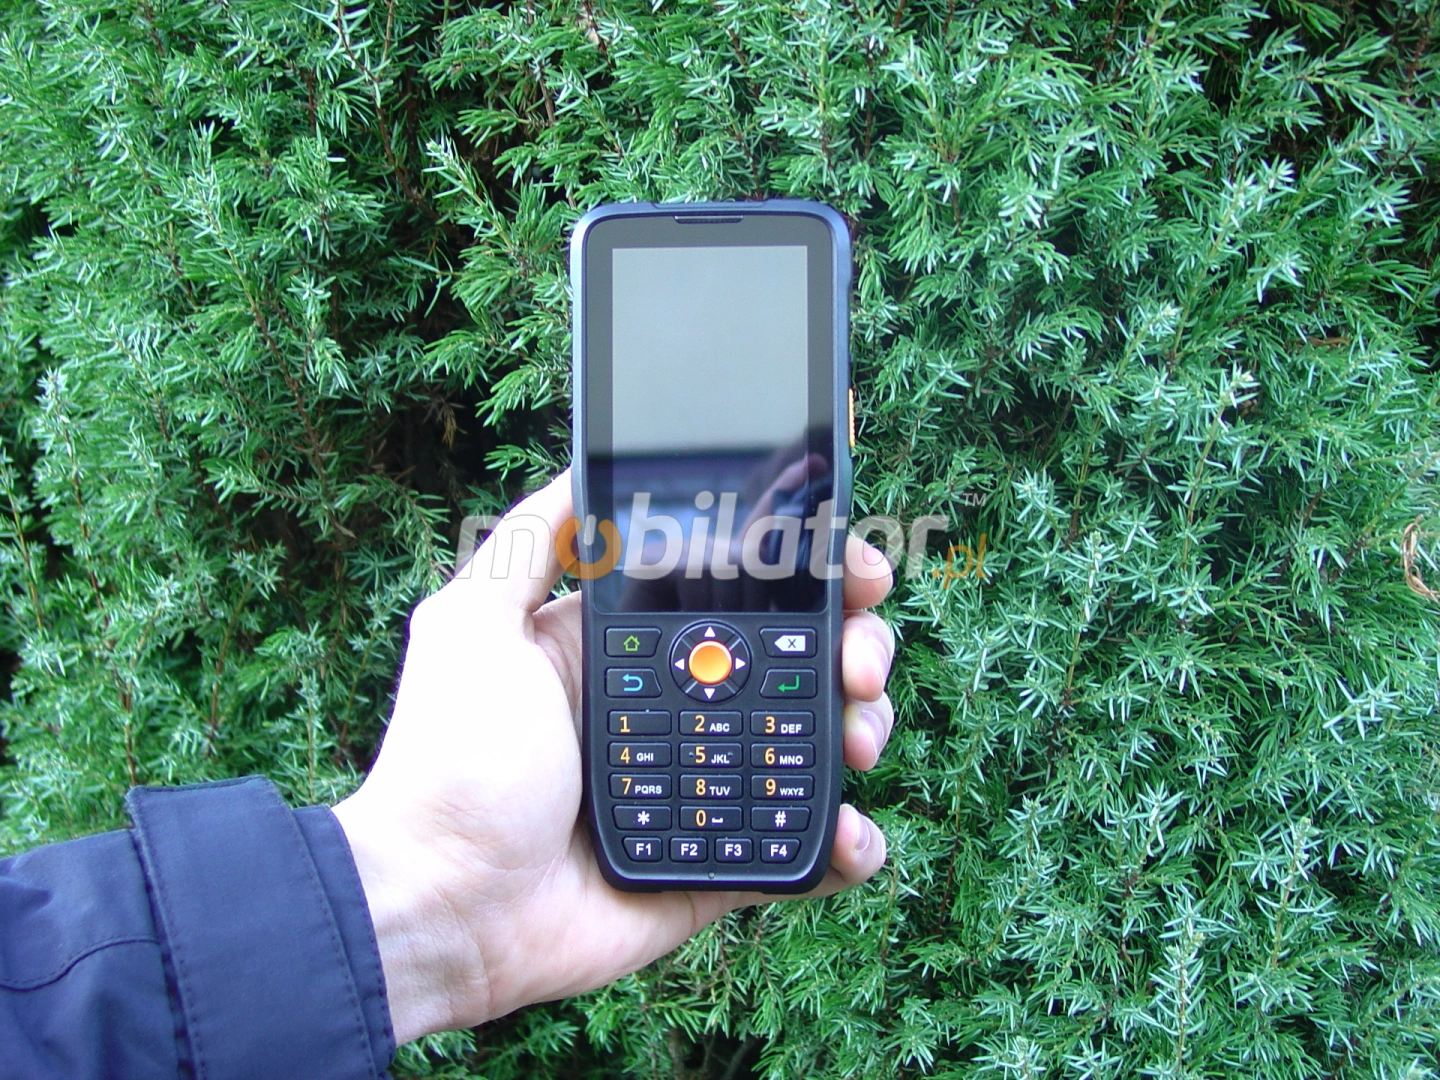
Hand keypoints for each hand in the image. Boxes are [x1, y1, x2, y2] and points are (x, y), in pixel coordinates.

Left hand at [331, 472, 895, 1043]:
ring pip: (815, 742)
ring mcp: (702, 786)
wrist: (442, 909)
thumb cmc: (449, 763)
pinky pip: (798, 849)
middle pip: (800, 659)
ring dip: (861, 728)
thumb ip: (528, 547)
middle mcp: (678, 708)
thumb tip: (581, 471)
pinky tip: (849, 833)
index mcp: (633, 649)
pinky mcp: (715, 865)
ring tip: (857, 741)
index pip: (742, 591)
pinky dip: (844, 841)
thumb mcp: (471, 627)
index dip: (808, 571)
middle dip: (855, 646)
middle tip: (858, 665)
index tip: (853, 565)